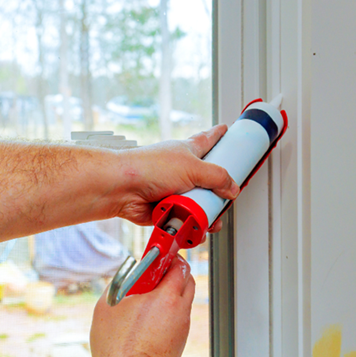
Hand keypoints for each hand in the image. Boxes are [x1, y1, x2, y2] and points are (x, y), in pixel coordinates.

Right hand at [90, 255, 195, 356]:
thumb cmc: (118, 348)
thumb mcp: (108, 306)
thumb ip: (119, 282)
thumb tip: (126, 274)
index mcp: (166, 297)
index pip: (179, 266)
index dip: (169, 256)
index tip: (160, 251)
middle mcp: (180, 310)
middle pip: (187, 279)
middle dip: (173, 271)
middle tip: (154, 272)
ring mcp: (182, 326)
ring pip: (184, 298)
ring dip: (171, 291)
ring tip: (148, 296)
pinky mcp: (180, 340)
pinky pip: (179, 315)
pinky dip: (170, 309)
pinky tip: (149, 315)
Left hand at [113, 125, 238, 231]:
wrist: (123, 190)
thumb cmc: (148, 168)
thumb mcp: (192, 167)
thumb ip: (217, 177)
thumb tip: (232, 187)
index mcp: (188, 152)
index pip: (207, 140)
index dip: (218, 135)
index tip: (226, 130)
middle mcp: (182, 171)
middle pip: (208, 181)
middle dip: (218, 193)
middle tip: (225, 199)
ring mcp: (176, 191)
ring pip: (200, 204)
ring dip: (206, 213)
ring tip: (209, 217)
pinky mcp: (169, 209)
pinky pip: (188, 220)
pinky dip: (192, 225)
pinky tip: (194, 226)